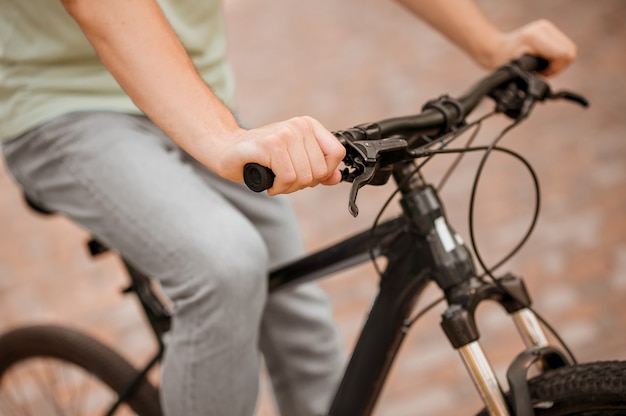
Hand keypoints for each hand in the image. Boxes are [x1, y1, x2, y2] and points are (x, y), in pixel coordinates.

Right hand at [211, 116, 345, 194]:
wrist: (227, 149)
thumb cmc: (260, 156)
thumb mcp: (294, 160)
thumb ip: (318, 168)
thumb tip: (337, 178)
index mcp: (308, 125)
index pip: (336, 153)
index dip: (325, 172)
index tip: (307, 175)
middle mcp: (298, 126)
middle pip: (320, 170)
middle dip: (303, 183)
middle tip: (285, 179)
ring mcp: (284, 134)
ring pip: (304, 176)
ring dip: (289, 187)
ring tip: (276, 180)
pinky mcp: (270, 145)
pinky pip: (288, 177)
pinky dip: (278, 187)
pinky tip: (270, 182)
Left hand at [481, 19, 576, 75]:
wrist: (496, 48)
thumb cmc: (502, 60)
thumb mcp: (516, 71)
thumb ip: (532, 76)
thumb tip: (544, 84)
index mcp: (536, 37)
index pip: (564, 54)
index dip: (556, 68)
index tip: (542, 74)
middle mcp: (545, 29)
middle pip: (569, 51)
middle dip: (558, 66)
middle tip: (542, 72)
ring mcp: (548, 28)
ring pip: (569, 49)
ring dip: (558, 62)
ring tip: (541, 67)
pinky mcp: (549, 30)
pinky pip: (564, 46)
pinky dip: (557, 57)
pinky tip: (544, 61)